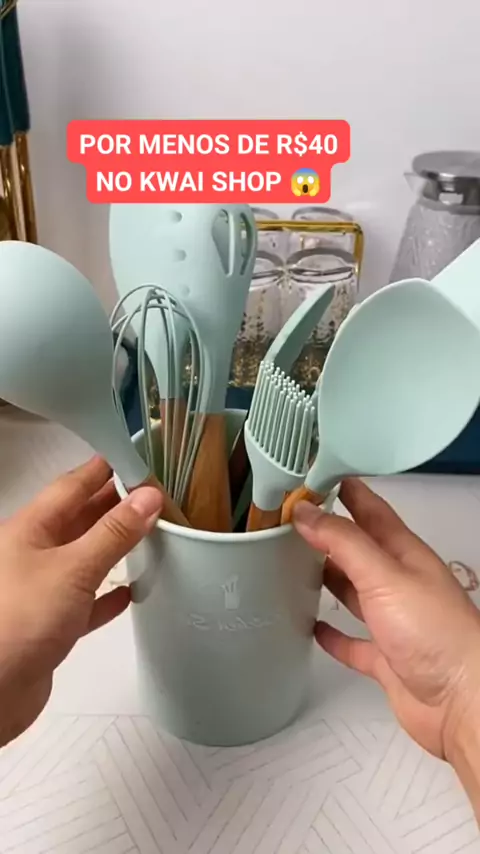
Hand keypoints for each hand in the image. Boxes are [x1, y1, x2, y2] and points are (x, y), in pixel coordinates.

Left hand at [0, 456, 162, 747]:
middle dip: (114, 505)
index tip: (136, 457)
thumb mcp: (72, 568)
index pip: (72, 486)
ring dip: (114, 546)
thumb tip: (148, 497)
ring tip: (150, 534)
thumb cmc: (19, 620)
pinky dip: (108, 593)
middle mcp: (33, 553)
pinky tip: (130, 592)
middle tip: (153, 494)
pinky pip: (85, 600)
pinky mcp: (49, 624)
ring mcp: (40, 589)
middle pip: (79, 519)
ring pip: (84, 557)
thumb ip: (113, 533)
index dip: (104, 469)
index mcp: (31, 529)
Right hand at [293, 479, 479, 762]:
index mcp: (404, 554)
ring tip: (296, 564)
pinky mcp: (386, 658)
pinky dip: (334, 634)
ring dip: (328, 578)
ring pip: (354, 592)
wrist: (461, 701)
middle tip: (293, 520)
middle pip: (358, 550)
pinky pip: (353, 642)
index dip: (344, 491)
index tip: (313, 476)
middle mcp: (399, 583)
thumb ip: (344, 542)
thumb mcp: (385, 575)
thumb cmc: (435, 633)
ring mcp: (393, 621)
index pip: (370, 511)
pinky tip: (315, 627)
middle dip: (328, 533)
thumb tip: (306, 512)